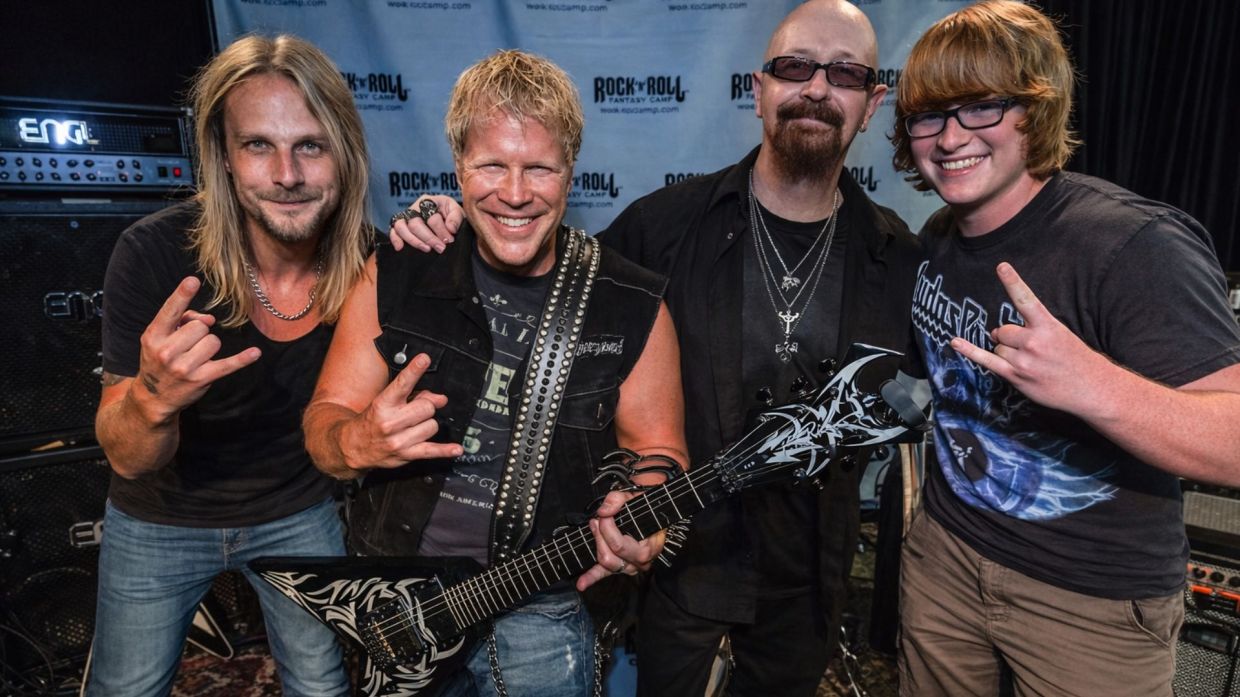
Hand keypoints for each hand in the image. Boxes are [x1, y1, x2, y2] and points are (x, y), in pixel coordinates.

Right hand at [132, 277, 260, 423]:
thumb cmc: (159, 358)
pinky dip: (243, 359)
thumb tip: (210, 319)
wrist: (153, 397)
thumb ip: (182, 320)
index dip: (182, 295)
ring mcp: (184, 367)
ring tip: (195, 357)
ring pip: (214, 341)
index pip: (170, 311)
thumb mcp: (160, 337)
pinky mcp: (201, 379)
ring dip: (209, 346)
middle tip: (188, 345)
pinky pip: (227, 364)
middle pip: (200, 326)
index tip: (193, 280)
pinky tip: (255, 353)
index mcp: (153, 336)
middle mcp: (166, 351)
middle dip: (199, 333)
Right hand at [341, 353, 463, 469]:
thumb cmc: (372, 421)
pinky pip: (431, 451)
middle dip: (426, 407)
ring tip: (415, 427)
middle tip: (417, 410)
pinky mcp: (406, 455)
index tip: (424, 359)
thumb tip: (440, 398)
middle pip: (426, 408)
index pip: (402, 384)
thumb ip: (413, 396)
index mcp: (383, 404)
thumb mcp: (386, 402)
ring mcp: (398, 440)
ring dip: (428, 425)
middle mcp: (390, 422)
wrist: (353, 446)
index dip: (414, 370)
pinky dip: (445, 450)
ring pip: (432, 426)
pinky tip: (456, 449)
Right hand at [388, 195, 463, 252]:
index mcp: (428, 201)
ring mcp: (406, 217)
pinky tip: (400, 248)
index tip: (449, 240)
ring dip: (413, 240)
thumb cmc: (450, 214)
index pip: (431, 217)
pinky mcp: (401, 227)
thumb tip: (450, 229)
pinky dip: (395, 239)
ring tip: (427, 249)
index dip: (440, 230)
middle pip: (415, 223)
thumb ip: (456, 218)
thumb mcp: (457, 212)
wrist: (446, 219)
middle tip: (441, 248)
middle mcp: (414, 208)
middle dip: (428, 238)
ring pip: (401, 227)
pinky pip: (393, 231)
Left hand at [576, 490, 663, 591]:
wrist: (654, 516)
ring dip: (597, 545)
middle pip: (609, 556)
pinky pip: (604, 574)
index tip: (604, 515)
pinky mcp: (621, 567)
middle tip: (597, 520)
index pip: (618, 545)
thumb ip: (618, 499)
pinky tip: (581, 584)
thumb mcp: (634, 497)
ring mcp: (631, 566)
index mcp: (648, 547)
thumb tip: (603, 511)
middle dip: (599, 536)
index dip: (606, 527)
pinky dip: (592, 578)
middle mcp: (641, 561)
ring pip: (606, 564)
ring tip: (594, 528)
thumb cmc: (645, 509)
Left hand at [949, 262, 1110, 414]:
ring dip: (1007, 353)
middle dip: (1010, 338)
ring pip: (997, 347)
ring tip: (1031, 363)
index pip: (1026, 299)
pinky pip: (986, 361)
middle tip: (1031, 350)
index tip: (1001, 266)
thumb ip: (1030, 329)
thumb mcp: (1060, 334)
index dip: (1013, 282)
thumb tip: (996, 333)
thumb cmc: (1075, 359)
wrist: (1092, 388)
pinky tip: (955, 342)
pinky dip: (969, 351)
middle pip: (1003, 331)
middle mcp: (1034, 341)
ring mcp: (1024, 360)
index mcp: (1048, 326)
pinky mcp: (1016, 376)